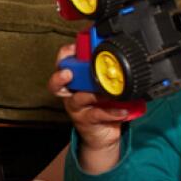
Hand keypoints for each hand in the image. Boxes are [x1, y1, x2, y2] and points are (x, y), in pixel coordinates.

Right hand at [47, 52, 127, 167]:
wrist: (102, 132)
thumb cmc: (102, 103)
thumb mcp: (103, 84)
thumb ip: (106, 70)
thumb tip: (121, 54)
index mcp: (74, 79)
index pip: (63, 63)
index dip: (65, 55)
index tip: (73, 48)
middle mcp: (70, 93)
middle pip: (58, 83)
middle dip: (61, 76)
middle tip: (69, 73)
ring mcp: (76, 108)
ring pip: (79, 98)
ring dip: (93, 94)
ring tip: (107, 93)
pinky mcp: (86, 120)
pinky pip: (97, 115)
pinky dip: (111, 112)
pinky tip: (122, 111)